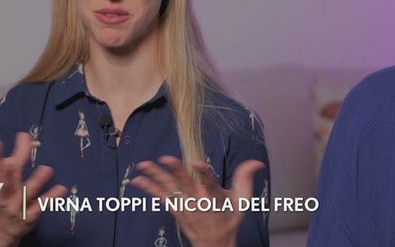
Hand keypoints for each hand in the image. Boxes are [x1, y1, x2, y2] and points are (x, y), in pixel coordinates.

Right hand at [0, 132, 66, 246]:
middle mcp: (5, 197)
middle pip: (7, 182)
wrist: (0, 234)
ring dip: (36, 182)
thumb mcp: (0, 185)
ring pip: (26, 194)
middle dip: (9, 172)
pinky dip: (51, 198)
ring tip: (46, 169)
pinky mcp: (30, 216)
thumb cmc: (4, 201)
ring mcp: (17, 207)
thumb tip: (21, 138)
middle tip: (11, 160)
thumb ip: (10, 162)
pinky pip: (41, 206)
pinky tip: (61, 188)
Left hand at [132, 156, 263, 246]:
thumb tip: (257, 162)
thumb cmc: (229, 218)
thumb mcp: (242, 200)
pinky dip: (148, 188)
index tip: (197, 162)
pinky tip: (137, 179)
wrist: (215, 242)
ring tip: (143, 164)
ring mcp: (184, 205)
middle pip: (186, 183)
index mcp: (214, 196)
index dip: (203, 172)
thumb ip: (245, 178)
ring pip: (169, 188)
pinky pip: (161, 197)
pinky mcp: (176, 209)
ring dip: (155, 176)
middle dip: (176, 170)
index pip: (209, 182)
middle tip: (166, 157)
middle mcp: (197, 200)